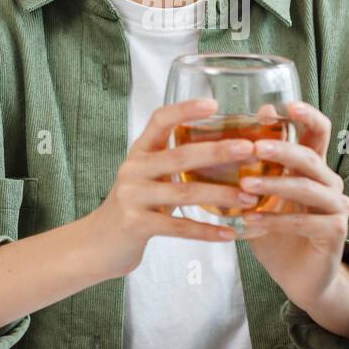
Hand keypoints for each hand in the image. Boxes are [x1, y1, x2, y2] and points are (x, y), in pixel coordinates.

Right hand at [84, 97, 260, 277]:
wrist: (98, 244)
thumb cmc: (134, 206)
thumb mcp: (148, 177)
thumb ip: (173, 162)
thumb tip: (225, 149)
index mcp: (139, 152)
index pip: (160, 120)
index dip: (185, 109)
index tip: (214, 104)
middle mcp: (133, 170)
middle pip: (180, 156)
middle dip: (218, 151)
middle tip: (249, 149)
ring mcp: (132, 197)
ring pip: (184, 193)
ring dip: (221, 195)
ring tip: (250, 198)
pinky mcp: (136, 225)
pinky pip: (178, 227)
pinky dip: (207, 231)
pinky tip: (229, 233)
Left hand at [240, 100, 348, 306]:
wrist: (298, 278)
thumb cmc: (276, 232)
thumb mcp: (261, 197)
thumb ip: (254, 166)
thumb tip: (232, 133)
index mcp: (314, 167)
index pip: (319, 132)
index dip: (308, 116)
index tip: (288, 105)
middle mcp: (330, 183)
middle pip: (311, 158)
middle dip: (283, 150)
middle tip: (255, 147)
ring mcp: (337, 208)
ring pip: (308, 188)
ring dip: (276, 184)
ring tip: (246, 184)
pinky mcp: (336, 232)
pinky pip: (305, 222)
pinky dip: (275, 221)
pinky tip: (250, 222)